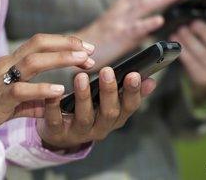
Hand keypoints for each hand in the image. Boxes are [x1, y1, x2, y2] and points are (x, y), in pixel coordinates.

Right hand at [0, 34, 95, 142]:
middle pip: (38, 44)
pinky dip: (41, 89)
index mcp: (7, 64)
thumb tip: (48, 105)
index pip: (38, 44)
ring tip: (83, 61)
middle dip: (68, 44)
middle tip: (91, 51)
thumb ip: (28, 103)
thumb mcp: (4, 103)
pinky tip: (59, 90)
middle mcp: (4, 66)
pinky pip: (20, 91)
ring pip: (32, 62)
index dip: (63, 43)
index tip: (85, 48)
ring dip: (61, 59)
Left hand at [37, 69, 155, 149]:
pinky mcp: (58, 133)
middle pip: (109, 112)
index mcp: (116, 118)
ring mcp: (79, 132)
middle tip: (107, 70)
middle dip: (109, 92)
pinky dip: (54, 107)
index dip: (133, 92)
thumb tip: (151, 80)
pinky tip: (54, 93)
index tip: (134, 74)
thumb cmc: (90, 111)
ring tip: (81, 76)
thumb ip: (128, 92)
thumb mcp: (111, 104)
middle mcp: (101, 128)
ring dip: (83, 97)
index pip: (129, 106)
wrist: (61, 134)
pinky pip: (56, 121)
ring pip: (84, 117)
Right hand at [77, 0, 193, 69]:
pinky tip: (160, 21)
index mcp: (125, 1)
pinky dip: (147, 23)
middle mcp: (124, 6)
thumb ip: (139, 16)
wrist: (81, 48)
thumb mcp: (121, 20)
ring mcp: (121, 20)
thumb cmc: (103, 36)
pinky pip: (135, 28)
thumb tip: (160, 17)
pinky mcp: (119, 36)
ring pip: (145, 3)